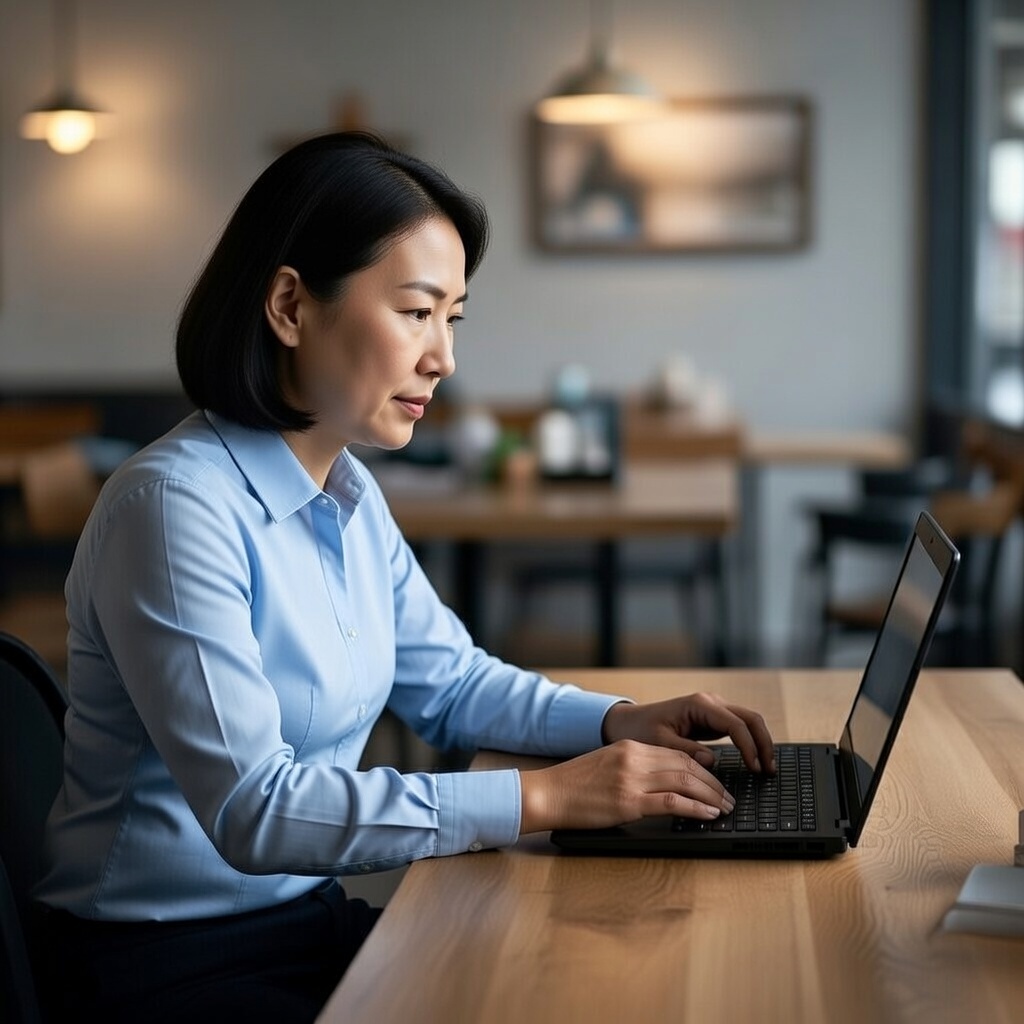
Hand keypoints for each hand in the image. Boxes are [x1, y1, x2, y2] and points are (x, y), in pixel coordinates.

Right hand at [519, 740, 735, 833]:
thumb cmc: (572, 785)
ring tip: (725, 808)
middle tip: (728, 798)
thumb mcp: (606, 765)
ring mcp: (632, 780)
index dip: (702, 768)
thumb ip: (633, 768)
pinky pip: (672, 802)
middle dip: (713, 783)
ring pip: (685, 781)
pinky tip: (708, 814)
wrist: (546, 793)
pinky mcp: (628, 802)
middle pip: (686, 765)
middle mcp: (634, 758)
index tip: (716, 782)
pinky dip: (695, 808)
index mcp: (629, 747)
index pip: (677, 753)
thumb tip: (663, 783)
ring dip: (711, 796)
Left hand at [601, 692, 774, 774]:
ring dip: (760, 743)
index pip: (735, 724)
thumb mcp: (659, 743)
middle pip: (750, 718)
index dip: (749, 747)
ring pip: (748, 722)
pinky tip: (755, 761)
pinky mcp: (713, 720)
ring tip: (767, 769)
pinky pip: (739, 729)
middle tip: (770, 770)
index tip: (755, 768)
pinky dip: (750, 743)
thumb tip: (711, 760)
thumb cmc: (640, 730)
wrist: (629, 722)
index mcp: (698, 705)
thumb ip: (685, 751)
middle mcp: (710, 703)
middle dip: (763, 743)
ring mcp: (713, 710)